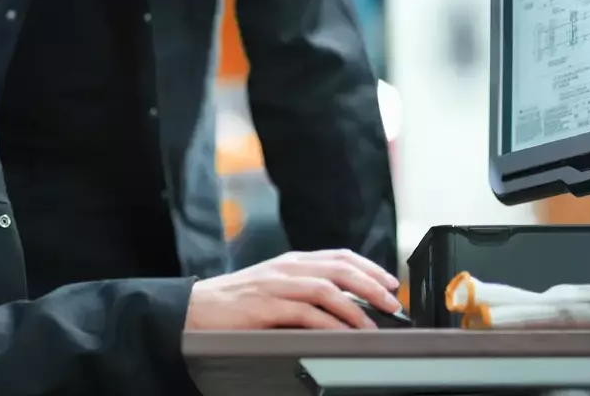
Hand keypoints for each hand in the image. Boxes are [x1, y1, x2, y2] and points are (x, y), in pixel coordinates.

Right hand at [184, 250, 403, 331]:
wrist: (196, 309)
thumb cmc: (236, 303)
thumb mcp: (274, 288)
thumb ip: (304, 290)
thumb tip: (344, 305)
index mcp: (292, 261)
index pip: (340, 255)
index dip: (370, 267)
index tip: (391, 282)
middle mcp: (288, 267)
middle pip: (340, 268)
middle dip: (373, 284)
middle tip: (393, 303)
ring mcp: (277, 284)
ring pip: (328, 287)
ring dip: (357, 306)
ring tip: (374, 324)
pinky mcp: (267, 305)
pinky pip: (307, 313)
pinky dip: (331, 324)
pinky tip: (344, 335)